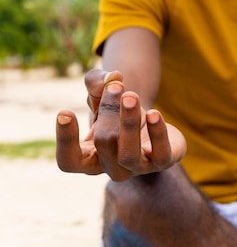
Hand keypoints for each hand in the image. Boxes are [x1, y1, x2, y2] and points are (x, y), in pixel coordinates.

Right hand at [56, 70, 186, 180]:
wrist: (151, 126)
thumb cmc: (117, 114)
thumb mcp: (101, 96)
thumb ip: (97, 83)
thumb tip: (112, 77)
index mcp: (89, 159)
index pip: (68, 161)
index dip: (65, 141)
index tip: (65, 112)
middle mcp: (112, 168)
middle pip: (104, 143)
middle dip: (109, 111)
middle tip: (116, 87)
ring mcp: (138, 168)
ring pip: (129, 154)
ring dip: (128, 123)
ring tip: (130, 96)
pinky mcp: (163, 162)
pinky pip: (160, 154)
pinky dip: (157, 134)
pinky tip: (154, 113)